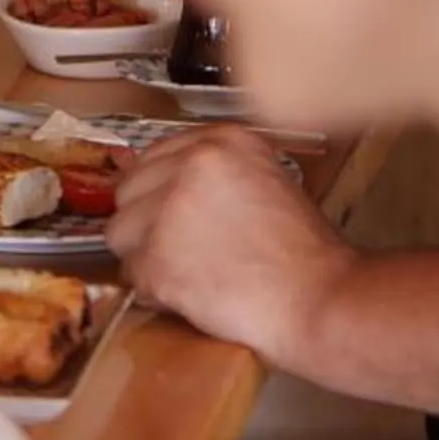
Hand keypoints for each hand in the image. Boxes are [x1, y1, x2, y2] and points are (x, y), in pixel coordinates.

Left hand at [106, 126, 354, 367]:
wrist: (319, 299)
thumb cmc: (301, 251)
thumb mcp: (262, 183)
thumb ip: (207, 173)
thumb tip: (136, 172)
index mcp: (222, 140)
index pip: (153, 157)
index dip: (160, 193)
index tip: (180, 216)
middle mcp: (192, 164)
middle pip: (128, 191)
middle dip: (148, 224)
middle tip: (192, 250)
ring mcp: (170, 210)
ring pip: (119, 233)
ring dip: (146, 258)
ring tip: (195, 272)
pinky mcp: (157, 258)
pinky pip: (132, 275)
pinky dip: (156, 291)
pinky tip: (197, 294)